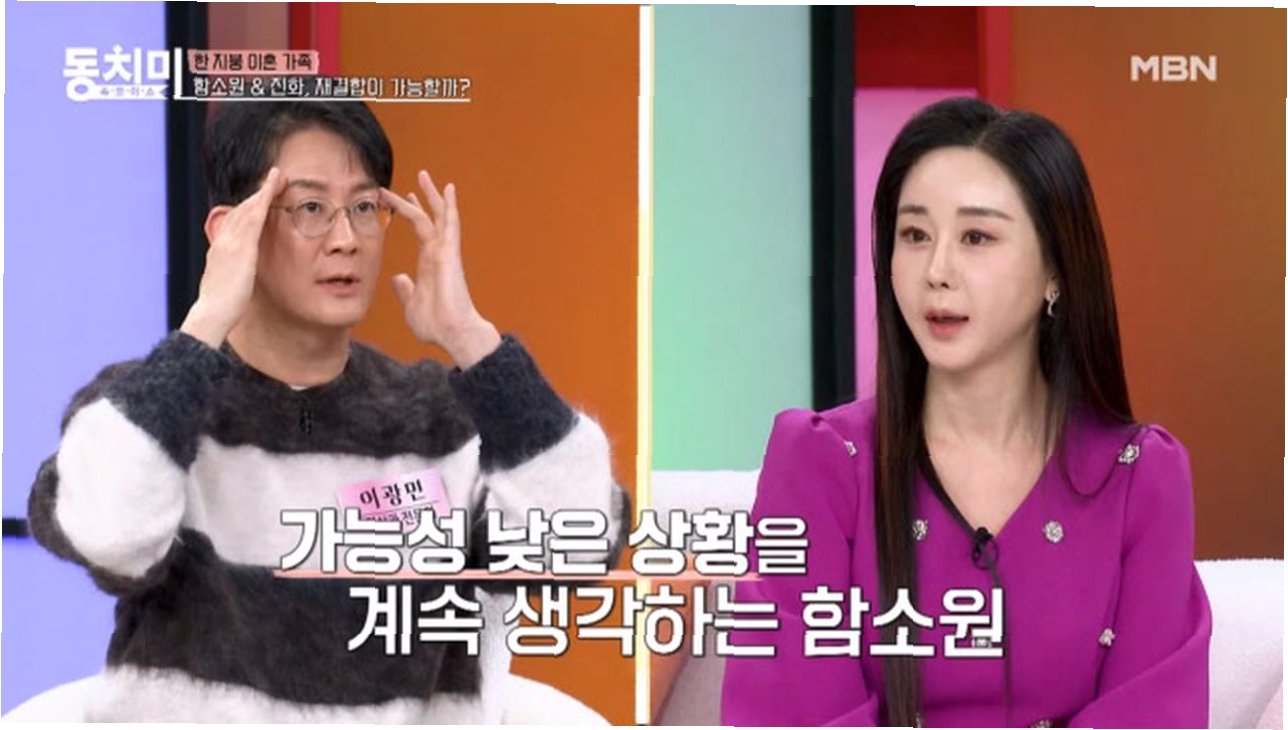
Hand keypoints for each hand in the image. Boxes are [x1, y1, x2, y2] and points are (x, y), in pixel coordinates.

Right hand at [181, 167, 285, 347]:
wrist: (212, 313)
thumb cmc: (221, 307)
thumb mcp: (227, 286)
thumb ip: (234, 276)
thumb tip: (237, 279)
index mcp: (220, 251)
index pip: (234, 223)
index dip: (247, 208)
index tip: (258, 199)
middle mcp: (224, 241)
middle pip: (241, 210)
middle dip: (256, 195)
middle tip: (272, 179)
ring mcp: (231, 242)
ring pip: (248, 208)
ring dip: (263, 191)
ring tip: (277, 177)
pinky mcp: (242, 246)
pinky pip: (254, 215)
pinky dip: (263, 198)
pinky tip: (273, 188)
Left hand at [381, 170, 500, 368]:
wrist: (453, 333)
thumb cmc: (436, 325)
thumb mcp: (411, 305)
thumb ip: (405, 290)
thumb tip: (398, 278)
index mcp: (428, 264)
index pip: (419, 231)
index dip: (409, 213)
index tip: (398, 200)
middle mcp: (438, 254)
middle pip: (428, 218)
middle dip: (418, 199)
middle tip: (411, 179)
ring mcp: (445, 252)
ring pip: (438, 216)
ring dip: (430, 195)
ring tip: (423, 175)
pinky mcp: (450, 254)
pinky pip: (449, 224)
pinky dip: (448, 206)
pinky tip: (447, 189)